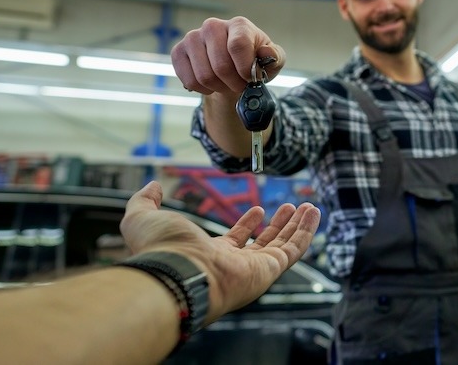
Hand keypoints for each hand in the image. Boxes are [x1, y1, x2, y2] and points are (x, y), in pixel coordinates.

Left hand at [119, 181, 320, 323]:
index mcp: (210, 254)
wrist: (179, 272)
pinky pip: (295, 249)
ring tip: (309, 207)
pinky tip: (314, 213)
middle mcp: (235, 265)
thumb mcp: (143, 217)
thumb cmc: (163, 249)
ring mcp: (254, 269)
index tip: (257, 209)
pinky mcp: (270, 270)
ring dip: (297, 226)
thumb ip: (145, 200)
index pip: (235, 241)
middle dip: (277, 225)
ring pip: (283, 246)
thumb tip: (152, 185)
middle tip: (289, 208)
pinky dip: (307, 231)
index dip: (247, 226)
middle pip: (264, 244)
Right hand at [171, 16, 285, 95]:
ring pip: (204, 75)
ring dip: (219, 88)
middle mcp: (213, 26)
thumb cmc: (255, 62)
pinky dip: (203, 89)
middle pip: (220, 65)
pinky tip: (211, 84)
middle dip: (233, 83)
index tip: (251, 79)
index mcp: (238, 25)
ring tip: (226, 84)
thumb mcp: (273, 60)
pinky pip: (189, 80)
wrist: (234, 68)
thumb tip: (267, 52)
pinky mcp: (179, 51)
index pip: (238, 45)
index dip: (245, 69)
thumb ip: (275, 56)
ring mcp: (193, 37)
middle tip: (240, 86)